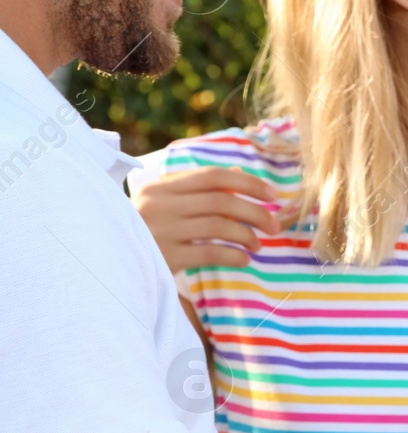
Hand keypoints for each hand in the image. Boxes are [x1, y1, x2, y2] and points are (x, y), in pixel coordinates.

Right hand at [131, 166, 281, 272]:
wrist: (107, 260)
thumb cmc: (144, 228)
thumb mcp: (165, 202)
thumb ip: (199, 188)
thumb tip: (241, 172)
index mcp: (162, 186)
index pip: (213, 176)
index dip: (248, 183)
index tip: (273, 195)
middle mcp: (160, 204)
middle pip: (222, 201)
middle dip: (256, 212)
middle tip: (275, 226)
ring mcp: (160, 231)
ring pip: (219, 226)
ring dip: (247, 236)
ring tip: (258, 245)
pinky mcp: (163, 257)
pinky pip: (209, 252)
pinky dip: (233, 255)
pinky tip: (243, 259)